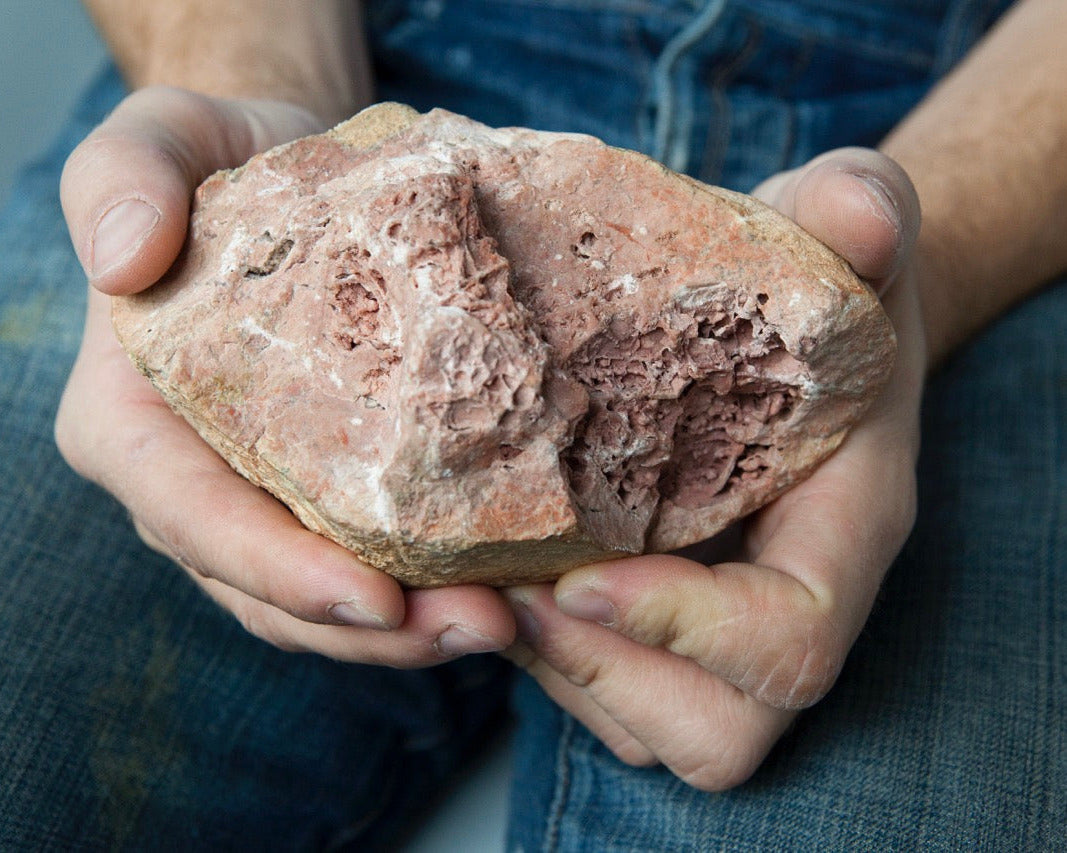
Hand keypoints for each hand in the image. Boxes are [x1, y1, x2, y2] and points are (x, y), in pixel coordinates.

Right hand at [56, 86, 514, 664]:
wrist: (295, 169)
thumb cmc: (224, 158)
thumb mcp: (160, 139)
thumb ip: (123, 180)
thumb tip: (121, 263)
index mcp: (133, 423)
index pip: (195, 519)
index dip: (279, 572)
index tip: (376, 599)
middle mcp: (191, 481)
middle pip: (270, 589)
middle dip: (373, 628)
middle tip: (485, 625)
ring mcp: (261, 498)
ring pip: (326, 599)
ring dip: (413, 630)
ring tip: (510, 620)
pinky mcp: (326, 492)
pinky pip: (371, 562)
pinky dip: (432, 588)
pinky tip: (509, 584)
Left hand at [503, 149, 924, 789]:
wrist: (793, 316)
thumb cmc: (818, 277)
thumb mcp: (844, 223)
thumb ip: (862, 210)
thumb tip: (863, 221)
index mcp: (841, 529)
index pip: (790, 642)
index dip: (688, 632)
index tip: (579, 575)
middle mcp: (780, 599)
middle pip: (715, 729)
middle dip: (598, 672)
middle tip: (506, 588)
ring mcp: (714, 619)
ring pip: (641, 719)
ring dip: (547, 665)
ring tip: (476, 576)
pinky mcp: (653, 608)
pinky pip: (596, 681)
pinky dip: (530, 644)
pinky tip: (477, 561)